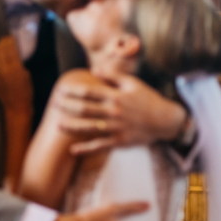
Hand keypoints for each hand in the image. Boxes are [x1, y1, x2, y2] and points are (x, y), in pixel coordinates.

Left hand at [0, 36, 33, 112]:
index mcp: (15, 68)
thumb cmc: (26, 92)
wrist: (16, 107)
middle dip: (2, 42)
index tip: (11, 37)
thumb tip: (14, 56)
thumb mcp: (27, 76)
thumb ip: (19, 65)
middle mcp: (4, 69)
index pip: (10, 50)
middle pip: (0, 50)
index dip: (10, 41)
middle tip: (5, 39)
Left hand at [53, 70, 185, 154]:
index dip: (73, 91)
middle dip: (68, 106)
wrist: (166, 121)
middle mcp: (114, 112)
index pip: (90, 92)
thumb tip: (94, 70)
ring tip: (57, 124)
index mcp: (116, 96)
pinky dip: (86, 148)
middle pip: (85, 109)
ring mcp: (116, 127)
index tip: (61, 89)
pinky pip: (99, 146)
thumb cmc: (147, 100)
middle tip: (54, 104)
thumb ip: (113, 76)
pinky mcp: (120, 141)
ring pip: (89, 127)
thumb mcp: (133, 84)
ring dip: (72, 126)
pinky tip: (72, 150)